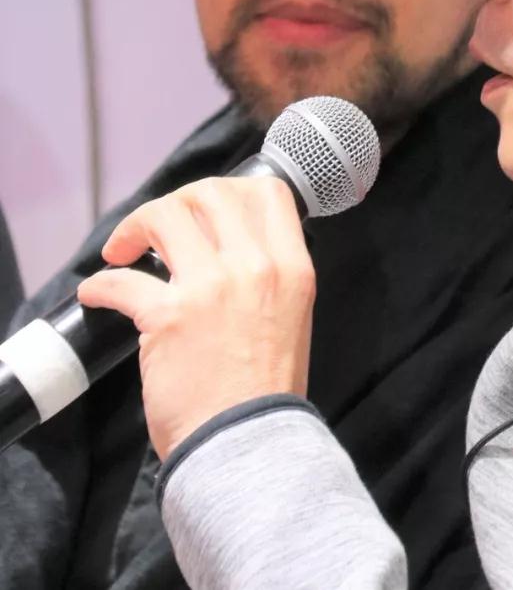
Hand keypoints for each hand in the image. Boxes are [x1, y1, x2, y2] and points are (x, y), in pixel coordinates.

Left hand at [77, 176, 315, 460]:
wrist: (247, 447)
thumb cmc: (266, 393)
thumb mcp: (291, 317)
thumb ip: (268, 277)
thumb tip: (227, 250)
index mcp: (292, 267)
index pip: (267, 191)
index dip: (231, 189)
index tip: (205, 208)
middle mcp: (255, 266)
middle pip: (210, 193)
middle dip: (176, 202)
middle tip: (157, 228)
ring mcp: (211, 287)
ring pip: (166, 216)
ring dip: (135, 227)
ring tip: (122, 250)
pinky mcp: (168, 316)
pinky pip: (122, 281)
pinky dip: (101, 284)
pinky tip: (96, 292)